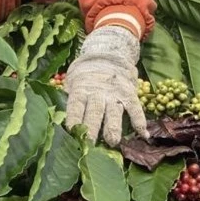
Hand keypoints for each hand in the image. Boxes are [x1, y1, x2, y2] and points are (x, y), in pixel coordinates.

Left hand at [64, 26, 146, 145]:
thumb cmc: (85, 77)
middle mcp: (98, 93)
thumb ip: (69, 98)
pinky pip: (135, 109)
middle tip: (90, 144)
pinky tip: (143, 133)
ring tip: (112, 142)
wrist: (108, 56)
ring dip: (113, 127)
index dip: (74, 118)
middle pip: (94, 112)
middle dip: (92, 129)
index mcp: (81, 90)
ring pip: (114, 112)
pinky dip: (140, 121)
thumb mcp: (72, 82)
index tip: (72, 131)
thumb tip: (56, 117)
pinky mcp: (129, 95)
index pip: (76, 106)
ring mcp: (115, 95)